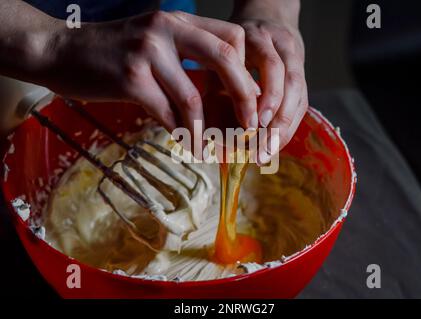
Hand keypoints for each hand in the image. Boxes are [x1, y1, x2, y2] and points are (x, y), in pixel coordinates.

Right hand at [38, 11, 259, 155]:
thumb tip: (220, 92)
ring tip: (212, 147)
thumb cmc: (112, 53)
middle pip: (224, 59)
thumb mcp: (153, 42)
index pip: (232, 37)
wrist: (60, 52)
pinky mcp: (130, 78)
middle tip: (251, 125)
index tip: (252, 98)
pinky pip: (167, 113)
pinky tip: (187, 144)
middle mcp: (167, 29)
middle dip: (244, 97)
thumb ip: (186, 57)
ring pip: (193, 96)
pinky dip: (182, 133)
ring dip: (208, 128)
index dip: (247, 70)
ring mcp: (147, 52)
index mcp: (178, 21)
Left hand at [231, 1, 308, 163]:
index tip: (253, 126)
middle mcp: (283, 45)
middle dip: (278, 121)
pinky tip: (275, 141)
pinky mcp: (302, 71)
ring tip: (268, 152)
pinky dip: (289, 123)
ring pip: (300, 94)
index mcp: (260, 37)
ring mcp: (296, 57)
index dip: (266, 98)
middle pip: (291, 84)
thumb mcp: (221, 55)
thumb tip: (209, 130)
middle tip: (261, 150)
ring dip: (285, 127)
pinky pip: (302, 100)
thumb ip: (218, 84)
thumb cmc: (236, 41)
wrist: (267, 14)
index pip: (271, 67)